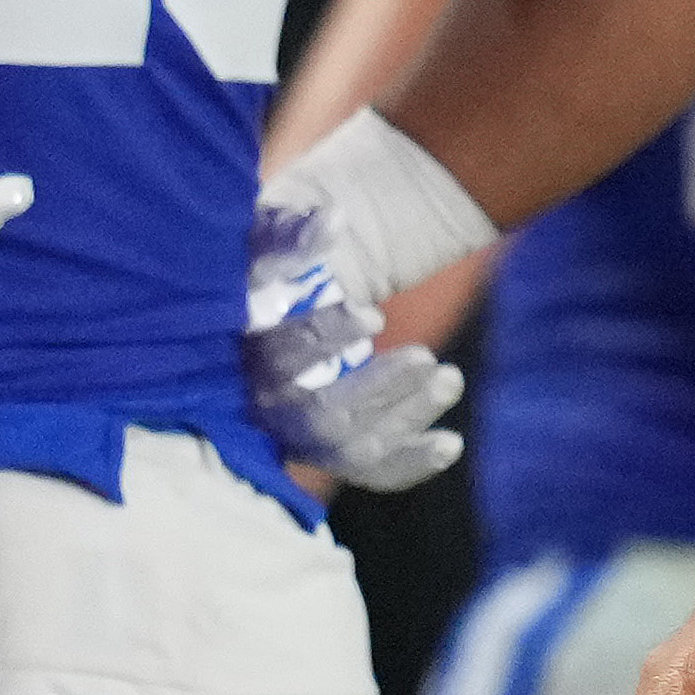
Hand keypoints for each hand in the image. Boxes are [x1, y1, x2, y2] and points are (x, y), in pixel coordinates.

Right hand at [242, 170, 465, 493]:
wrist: (254, 325)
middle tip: (426, 356)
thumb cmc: (262, 281)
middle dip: (378, 389)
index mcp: (243, 357)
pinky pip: (369, 474)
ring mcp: (299, 437)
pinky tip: (452, 444)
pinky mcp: (329, 453)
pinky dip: (410, 464)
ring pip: (351, 448)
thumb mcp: (265, 250)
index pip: (279, 359)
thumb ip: (290, 234)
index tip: (373, 315)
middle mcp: (267, 407)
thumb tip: (333, 220)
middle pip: (320, 416)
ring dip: (406, 418)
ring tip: (451, 378)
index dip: (324, 339)